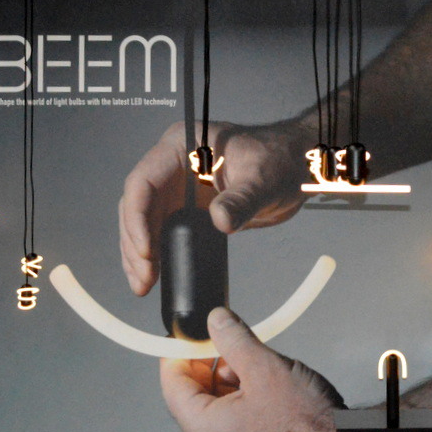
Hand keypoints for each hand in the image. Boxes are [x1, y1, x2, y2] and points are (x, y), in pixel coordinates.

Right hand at [119, 121, 309, 295]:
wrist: (295, 167)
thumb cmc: (280, 161)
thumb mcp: (263, 180)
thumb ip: (242, 199)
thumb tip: (220, 220)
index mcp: (181, 146)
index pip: (143, 182)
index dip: (138, 218)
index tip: (147, 251)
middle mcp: (171, 165)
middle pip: (136, 206)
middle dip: (135, 243)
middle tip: (145, 278)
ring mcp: (176, 186)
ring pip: (143, 221)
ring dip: (138, 254)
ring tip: (144, 285)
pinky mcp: (185, 206)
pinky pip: (160, 230)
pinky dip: (154, 253)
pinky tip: (154, 276)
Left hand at [160, 307, 344, 431]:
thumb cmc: (305, 426)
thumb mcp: (265, 369)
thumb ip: (234, 340)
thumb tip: (216, 321)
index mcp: (203, 429)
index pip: (172, 382)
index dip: (179, 351)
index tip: (191, 332)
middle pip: (194, 393)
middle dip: (211, 362)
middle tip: (231, 340)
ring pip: (217, 403)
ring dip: (232, 377)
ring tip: (259, 363)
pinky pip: (234, 417)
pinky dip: (244, 395)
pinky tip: (267, 382)